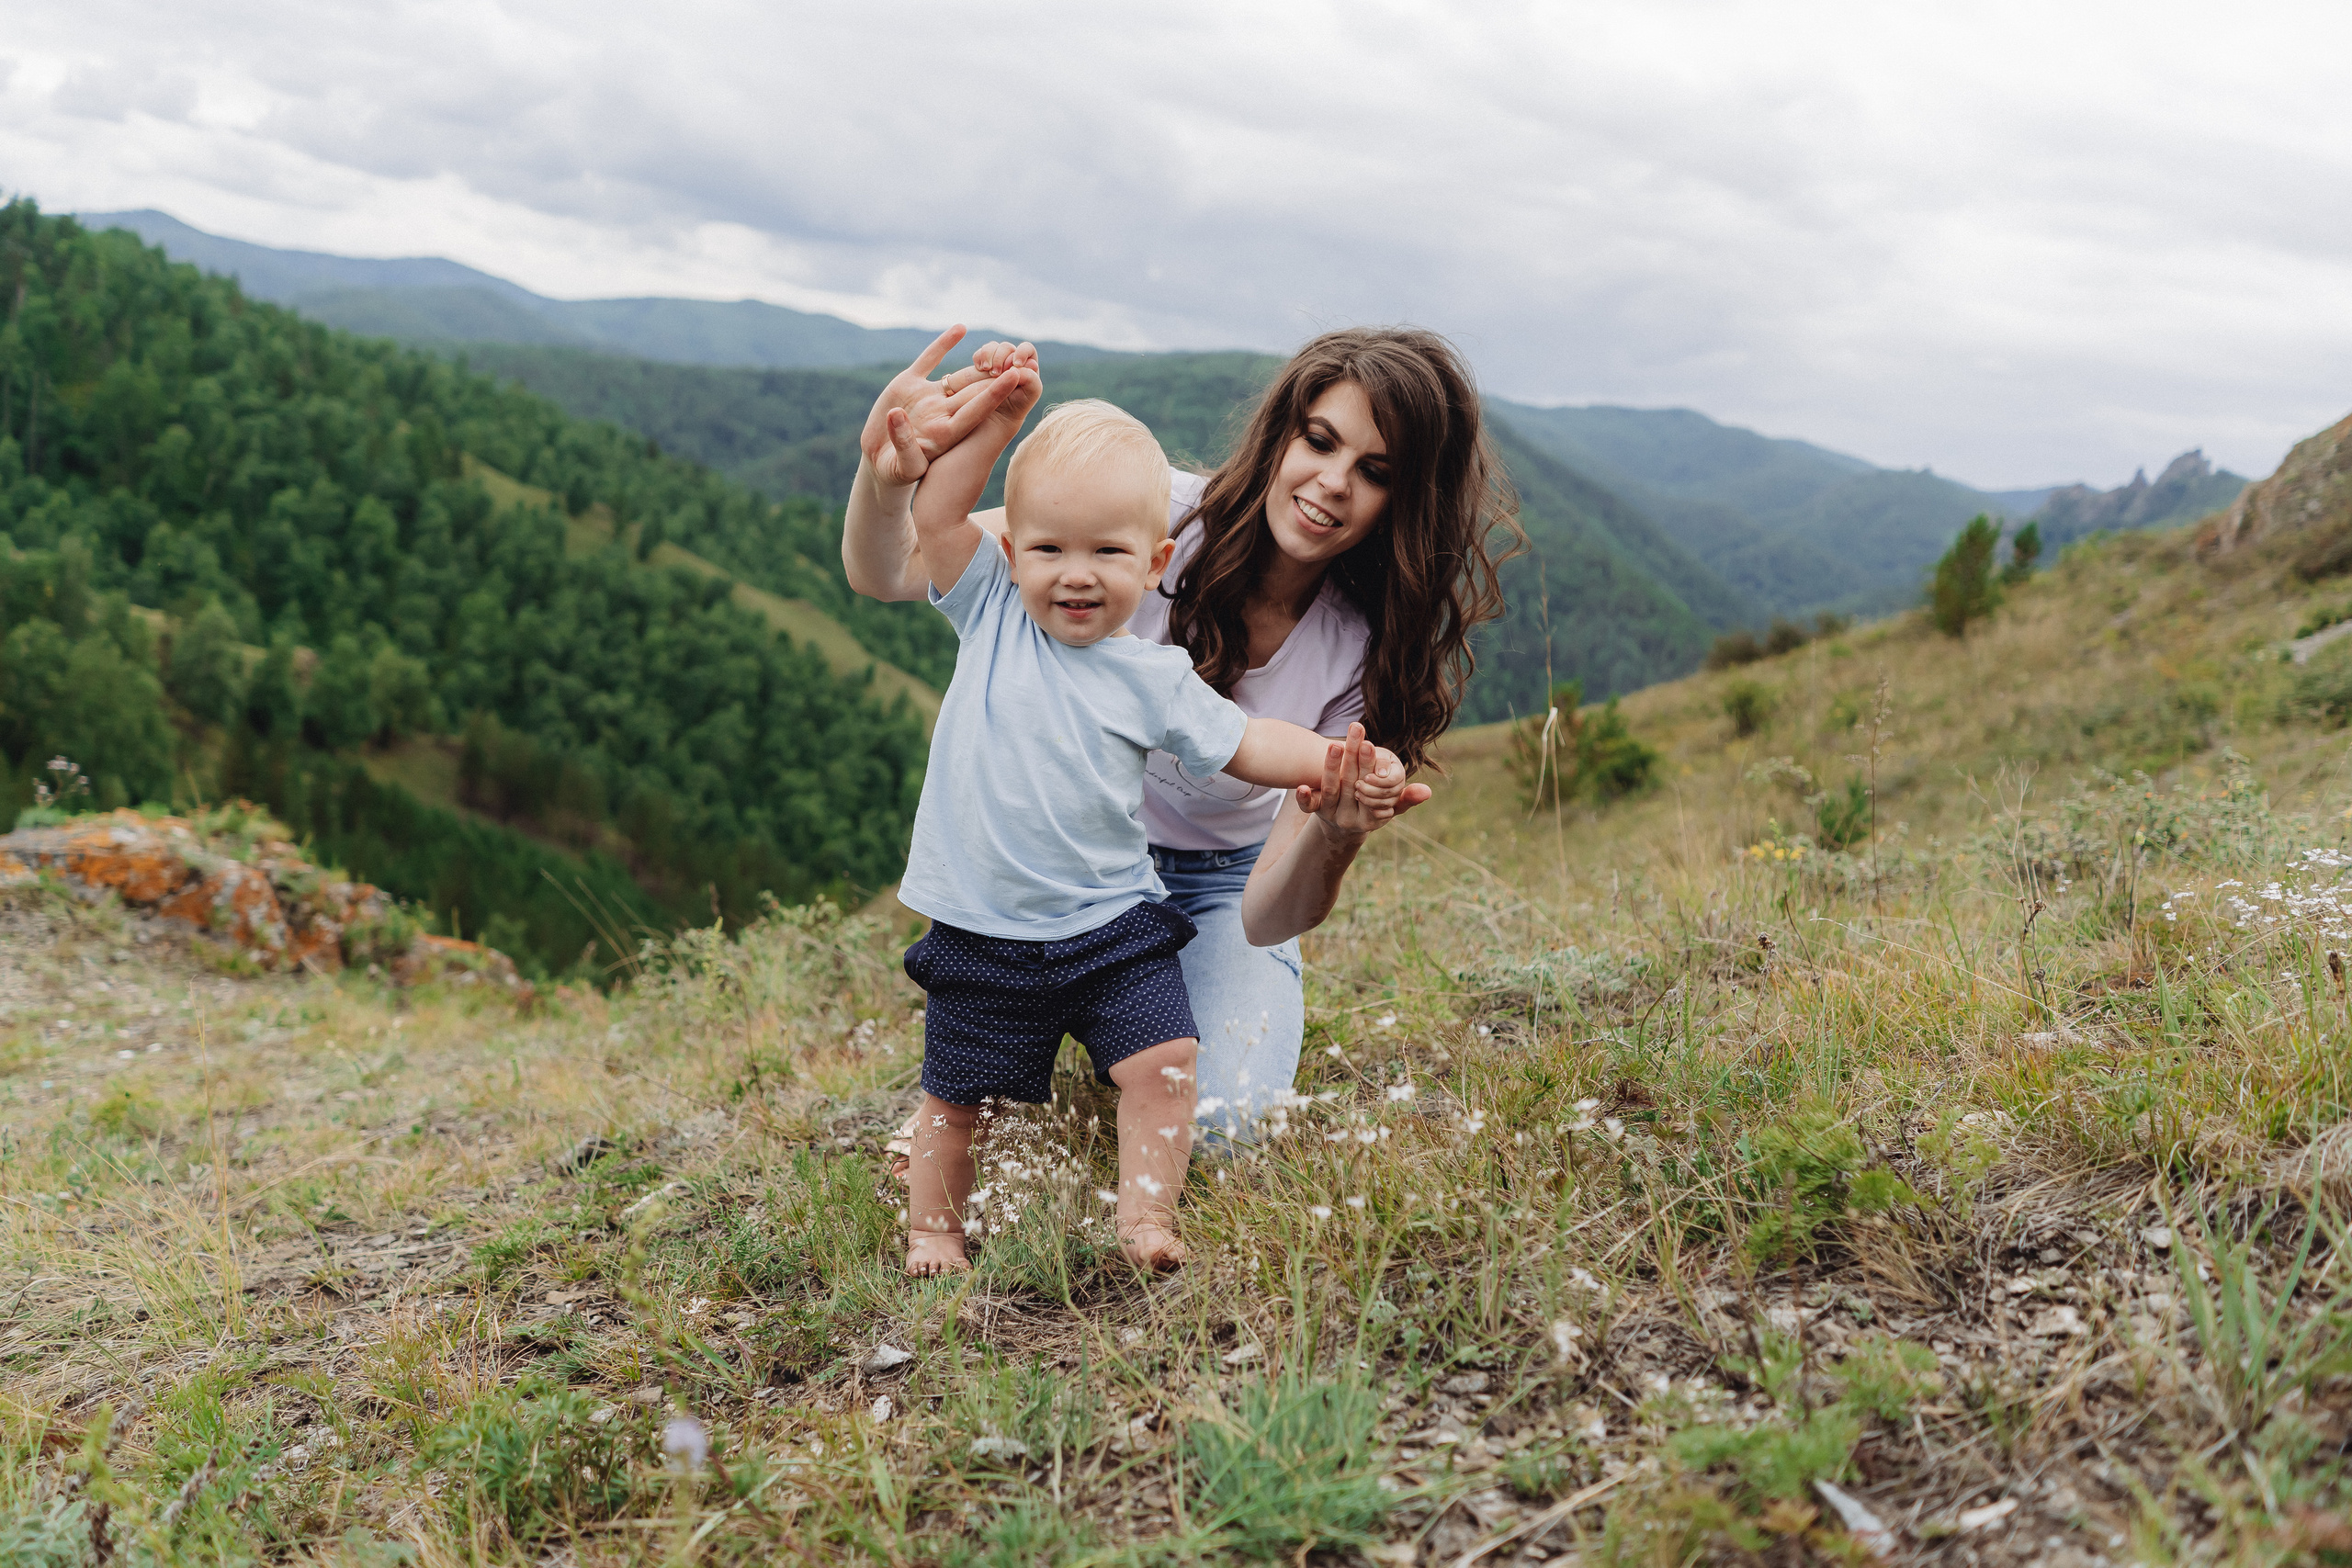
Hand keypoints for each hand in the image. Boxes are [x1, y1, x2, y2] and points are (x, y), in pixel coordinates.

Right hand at [859, 328, 1041, 486]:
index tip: (1017, 375)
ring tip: (1001, 347)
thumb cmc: (893, 471)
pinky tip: (961, 328)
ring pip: (959, 374)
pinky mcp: (908, 384)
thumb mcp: (902, 466)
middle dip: (998, 375)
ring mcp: (928, 397)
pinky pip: (930, 359)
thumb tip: (897, 415)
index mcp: (946, 432)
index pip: (977, 409)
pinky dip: (944, 343)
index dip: (997, 392)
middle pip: (975, 390)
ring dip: (981, 361)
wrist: (878, 461)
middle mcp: (942, 412)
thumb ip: (904, 443)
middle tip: (1019, 355)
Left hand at [1293, 724, 1431, 839]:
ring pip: (1330, 789)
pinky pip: (1308, 807)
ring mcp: (1331, 816)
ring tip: (1335, 743)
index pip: (1373, 791)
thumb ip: (1406, 799)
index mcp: (1371, 818)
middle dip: (1353, 755)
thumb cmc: (1371, 811)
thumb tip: (1427, 791)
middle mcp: (1350, 819)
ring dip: (1331, 765)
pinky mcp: (1315, 814)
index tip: (1369, 745)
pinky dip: (1304, 798)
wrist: (1343, 830)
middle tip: (1355, 729)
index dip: (1371, 768)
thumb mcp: (1389, 809)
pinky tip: (1300, 786)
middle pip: (1351, 784)